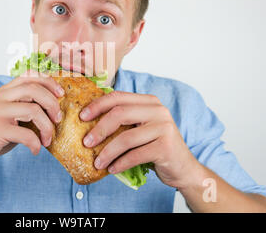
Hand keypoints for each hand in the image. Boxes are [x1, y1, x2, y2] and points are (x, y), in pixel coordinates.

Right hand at [0, 70, 63, 173]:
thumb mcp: (7, 116)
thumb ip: (23, 109)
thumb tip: (53, 110)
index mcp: (4, 92)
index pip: (29, 76)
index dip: (48, 81)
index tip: (60, 94)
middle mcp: (0, 98)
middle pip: (34, 89)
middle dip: (52, 103)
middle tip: (58, 118)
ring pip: (34, 110)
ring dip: (47, 127)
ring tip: (47, 139)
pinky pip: (26, 134)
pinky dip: (36, 143)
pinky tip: (36, 150)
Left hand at [80, 91, 200, 188]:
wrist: (183, 168)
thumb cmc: (155, 146)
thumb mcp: (140, 128)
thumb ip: (123, 120)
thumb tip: (88, 121)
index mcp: (149, 101)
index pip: (118, 97)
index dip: (97, 105)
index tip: (82, 117)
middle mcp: (158, 110)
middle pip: (120, 114)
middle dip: (99, 129)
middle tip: (85, 142)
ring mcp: (164, 127)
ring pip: (126, 138)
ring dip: (107, 152)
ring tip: (97, 162)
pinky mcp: (166, 147)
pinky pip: (135, 155)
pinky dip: (120, 163)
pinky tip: (112, 169)